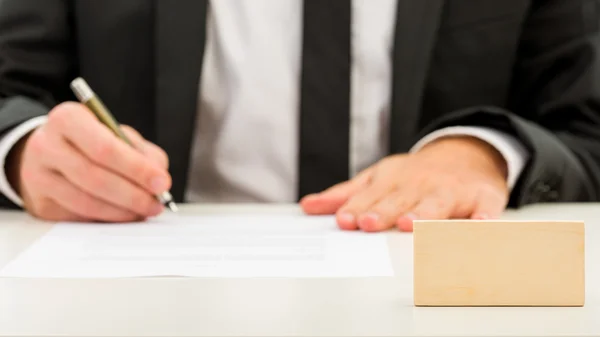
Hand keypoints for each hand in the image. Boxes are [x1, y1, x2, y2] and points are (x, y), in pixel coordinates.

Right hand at [6, 102, 171, 221]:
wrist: (48, 151)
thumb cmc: (89, 141)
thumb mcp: (116, 133)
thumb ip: (142, 152)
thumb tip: (158, 179)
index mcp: (68, 119)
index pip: (105, 148)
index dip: (137, 169)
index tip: (162, 182)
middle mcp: (47, 145)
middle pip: (95, 178)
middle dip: (133, 194)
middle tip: (157, 202)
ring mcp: (38, 176)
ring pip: (86, 202)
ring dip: (123, 211)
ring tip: (145, 210)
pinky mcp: (41, 203)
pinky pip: (79, 216)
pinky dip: (108, 218)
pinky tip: (124, 214)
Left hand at [300, 136, 508, 231]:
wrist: (466, 154)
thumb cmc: (415, 175)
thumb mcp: (377, 178)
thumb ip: (346, 195)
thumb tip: (309, 206)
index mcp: (393, 180)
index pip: (372, 197)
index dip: (358, 209)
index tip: (344, 221)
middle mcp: (421, 185)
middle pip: (401, 200)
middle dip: (384, 211)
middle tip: (369, 224)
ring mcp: (452, 191)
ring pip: (437, 204)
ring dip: (424, 214)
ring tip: (410, 225)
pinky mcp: (482, 198)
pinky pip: (484, 209)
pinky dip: (483, 218)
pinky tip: (479, 226)